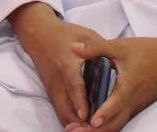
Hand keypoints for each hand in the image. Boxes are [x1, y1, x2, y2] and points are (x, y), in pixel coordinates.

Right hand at [9, 1, 105, 127]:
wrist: (38, 34)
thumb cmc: (65, 34)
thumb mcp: (86, 35)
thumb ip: (101, 50)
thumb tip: (118, 62)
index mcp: (67, 64)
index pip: (73, 85)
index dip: (79, 100)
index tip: (86, 115)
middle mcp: (58, 80)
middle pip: (65, 106)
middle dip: (79, 122)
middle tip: (95, 129)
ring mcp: (52, 88)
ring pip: (62, 113)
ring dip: (75, 124)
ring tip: (90, 131)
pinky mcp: (51, 92)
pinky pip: (60, 111)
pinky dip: (70, 121)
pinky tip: (82, 127)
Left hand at [72, 35, 156, 129]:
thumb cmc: (145, 51)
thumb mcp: (119, 46)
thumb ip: (96, 48)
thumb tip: (73, 47)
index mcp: (128, 86)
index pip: (116, 104)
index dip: (104, 114)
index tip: (92, 122)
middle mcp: (133, 101)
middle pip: (116, 123)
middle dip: (97, 131)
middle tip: (76, 131)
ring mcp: (136, 106)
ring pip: (119, 124)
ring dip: (102, 130)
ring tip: (81, 131)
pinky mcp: (136, 106)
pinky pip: (122, 119)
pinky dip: (109, 125)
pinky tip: (94, 125)